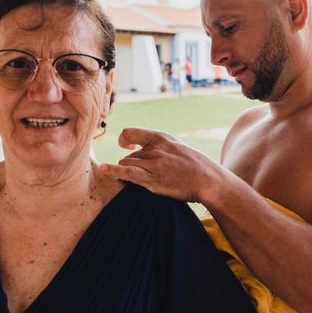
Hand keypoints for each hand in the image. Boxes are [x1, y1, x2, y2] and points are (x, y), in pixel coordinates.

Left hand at [99, 127, 217, 201]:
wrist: (208, 179)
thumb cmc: (194, 166)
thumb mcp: (177, 148)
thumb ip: (159, 147)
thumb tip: (140, 149)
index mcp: (161, 138)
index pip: (131, 132)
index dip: (124, 139)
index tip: (126, 146)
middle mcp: (155, 148)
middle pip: (129, 155)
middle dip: (132, 165)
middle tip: (148, 175)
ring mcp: (153, 163)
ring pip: (127, 164)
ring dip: (129, 173)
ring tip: (145, 180)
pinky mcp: (152, 179)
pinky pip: (127, 172)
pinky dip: (113, 171)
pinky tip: (103, 169)